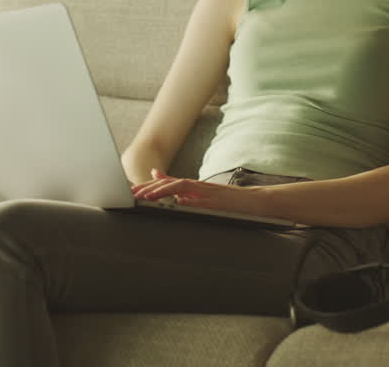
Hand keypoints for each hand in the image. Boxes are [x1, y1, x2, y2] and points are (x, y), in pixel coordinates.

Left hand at [130, 168, 268, 216]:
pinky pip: (197, 198)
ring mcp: (206, 192)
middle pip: (169, 183)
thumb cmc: (232, 204)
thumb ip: (190, 196)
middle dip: (149, 188)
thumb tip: (174, 197)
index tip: (134, 191)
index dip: (150, 186)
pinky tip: (172, 202)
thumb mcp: (207, 199)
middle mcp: (198, 187)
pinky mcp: (215, 200)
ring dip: (161, 191)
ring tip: (145, 196)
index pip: (168, 184)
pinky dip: (184, 199)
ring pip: (179, 187)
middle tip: (133, 193)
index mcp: (195, 188)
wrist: (256, 202)